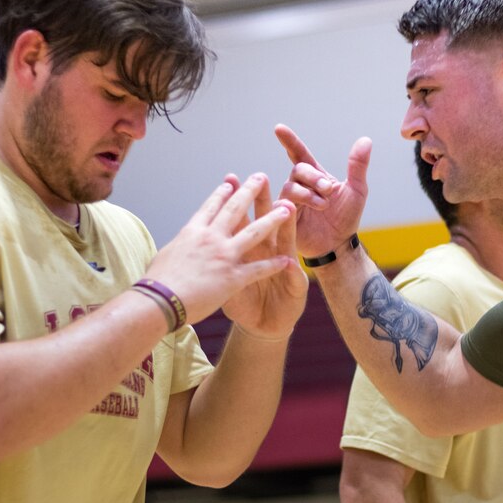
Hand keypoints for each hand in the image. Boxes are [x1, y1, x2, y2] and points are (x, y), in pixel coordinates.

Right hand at [144, 173, 298, 326]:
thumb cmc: (156, 282)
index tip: (231, 181)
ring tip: (286, 208)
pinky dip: (274, 264)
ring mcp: (224, 256)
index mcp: (192, 232)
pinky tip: (288, 260)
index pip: (210, 207)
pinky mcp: (233, 277)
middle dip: (250, 192)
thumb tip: (178, 246)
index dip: (222, 193)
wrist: (159, 301)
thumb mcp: (165, 255)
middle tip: (261, 177)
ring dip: (272, 220)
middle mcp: (211, 238)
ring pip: (254, 233)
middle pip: (234, 210)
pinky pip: (259, 269)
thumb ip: (178, 247)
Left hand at [219, 174, 308, 338]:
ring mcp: (285, 268)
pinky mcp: (296, 287)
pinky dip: (292, 273)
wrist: (266, 324)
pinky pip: (295, 280)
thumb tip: (205, 237)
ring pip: (287, 242)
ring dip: (286, 227)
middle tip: (260, 178)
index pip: (243, 218)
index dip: (235, 200)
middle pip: (266, 222)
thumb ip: (223, 260)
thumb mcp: (230, 282)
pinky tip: (291, 262)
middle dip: (264, 201)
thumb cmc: (247, 302)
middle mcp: (270, 251)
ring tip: (287, 208)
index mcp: (251, 248)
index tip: (229, 179)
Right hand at [274, 123, 371, 258]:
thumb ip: (358, 166)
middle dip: (314, 177)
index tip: (279, 129)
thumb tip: (365, 140)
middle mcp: (300, 186)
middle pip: (298, 169)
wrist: (339, 246)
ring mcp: (291, 201)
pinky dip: (294, 206)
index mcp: (315, 177)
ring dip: (309, 194)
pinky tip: (304, 213)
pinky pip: (281, 206)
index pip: (300, 154)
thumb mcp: (356, 190)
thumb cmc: (345, 218)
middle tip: (329, 190)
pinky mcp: (284, 217)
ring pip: (290, 187)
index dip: (289, 141)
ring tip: (324, 206)